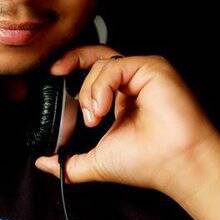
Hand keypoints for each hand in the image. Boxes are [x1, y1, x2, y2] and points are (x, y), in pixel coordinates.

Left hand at [34, 47, 219, 195]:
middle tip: (56, 73)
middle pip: (96, 55)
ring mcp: (143, 73)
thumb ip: (68, 163)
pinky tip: (103, 109)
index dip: (72, 68)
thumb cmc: (147, 162)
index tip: (54, 76)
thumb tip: (42, 163)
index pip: (92, 71)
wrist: (177, 164)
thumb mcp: (96, 161)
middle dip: (72, 60)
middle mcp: (132, 82)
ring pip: (102, 63)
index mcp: (120, 99)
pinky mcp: (152, 67)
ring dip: (89, 91)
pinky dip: (102, 86)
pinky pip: (115, 66)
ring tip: (94, 117)